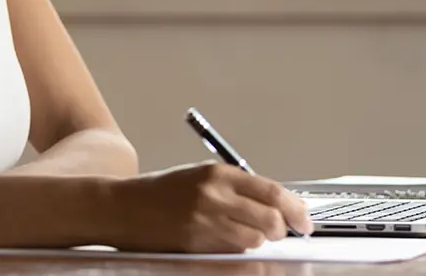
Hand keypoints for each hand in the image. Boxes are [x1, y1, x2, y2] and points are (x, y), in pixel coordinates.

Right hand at [104, 162, 313, 252]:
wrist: (122, 207)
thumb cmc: (159, 193)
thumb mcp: (198, 177)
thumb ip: (234, 188)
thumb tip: (273, 204)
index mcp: (218, 173)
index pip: (273, 191)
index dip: (295, 209)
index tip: (303, 220)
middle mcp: (215, 195)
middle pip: (270, 219)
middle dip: (281, 230)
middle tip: (281, 232)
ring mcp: (205, 220)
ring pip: (254, 239)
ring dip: (257, 241)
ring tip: (245, 235)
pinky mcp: (196, 243)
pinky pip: (232, 251)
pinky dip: (237, 250)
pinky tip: (224, 241)